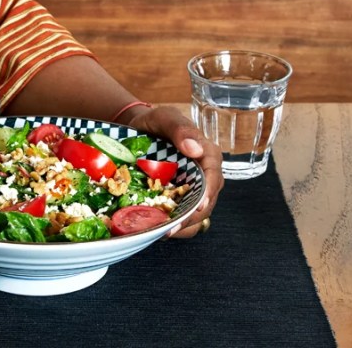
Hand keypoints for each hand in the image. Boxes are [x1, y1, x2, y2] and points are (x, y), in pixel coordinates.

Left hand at [125, 105, 222, 237]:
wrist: (137, 131)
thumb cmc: (155, 122)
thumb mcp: (166, 117)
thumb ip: (180, 129)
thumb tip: (194, 148)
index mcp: (207, 154)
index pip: (214, 176)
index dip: (208, 194)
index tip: (198, 207)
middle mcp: (204, 175)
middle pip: (207, 202)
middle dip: (192, 218)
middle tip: (171, 229)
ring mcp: (192, 190)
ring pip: (197, 215)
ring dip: (182, 227)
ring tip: (162, 233)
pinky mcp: (179, 199)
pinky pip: (182, 218)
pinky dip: (173, 226)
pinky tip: (157, 229)